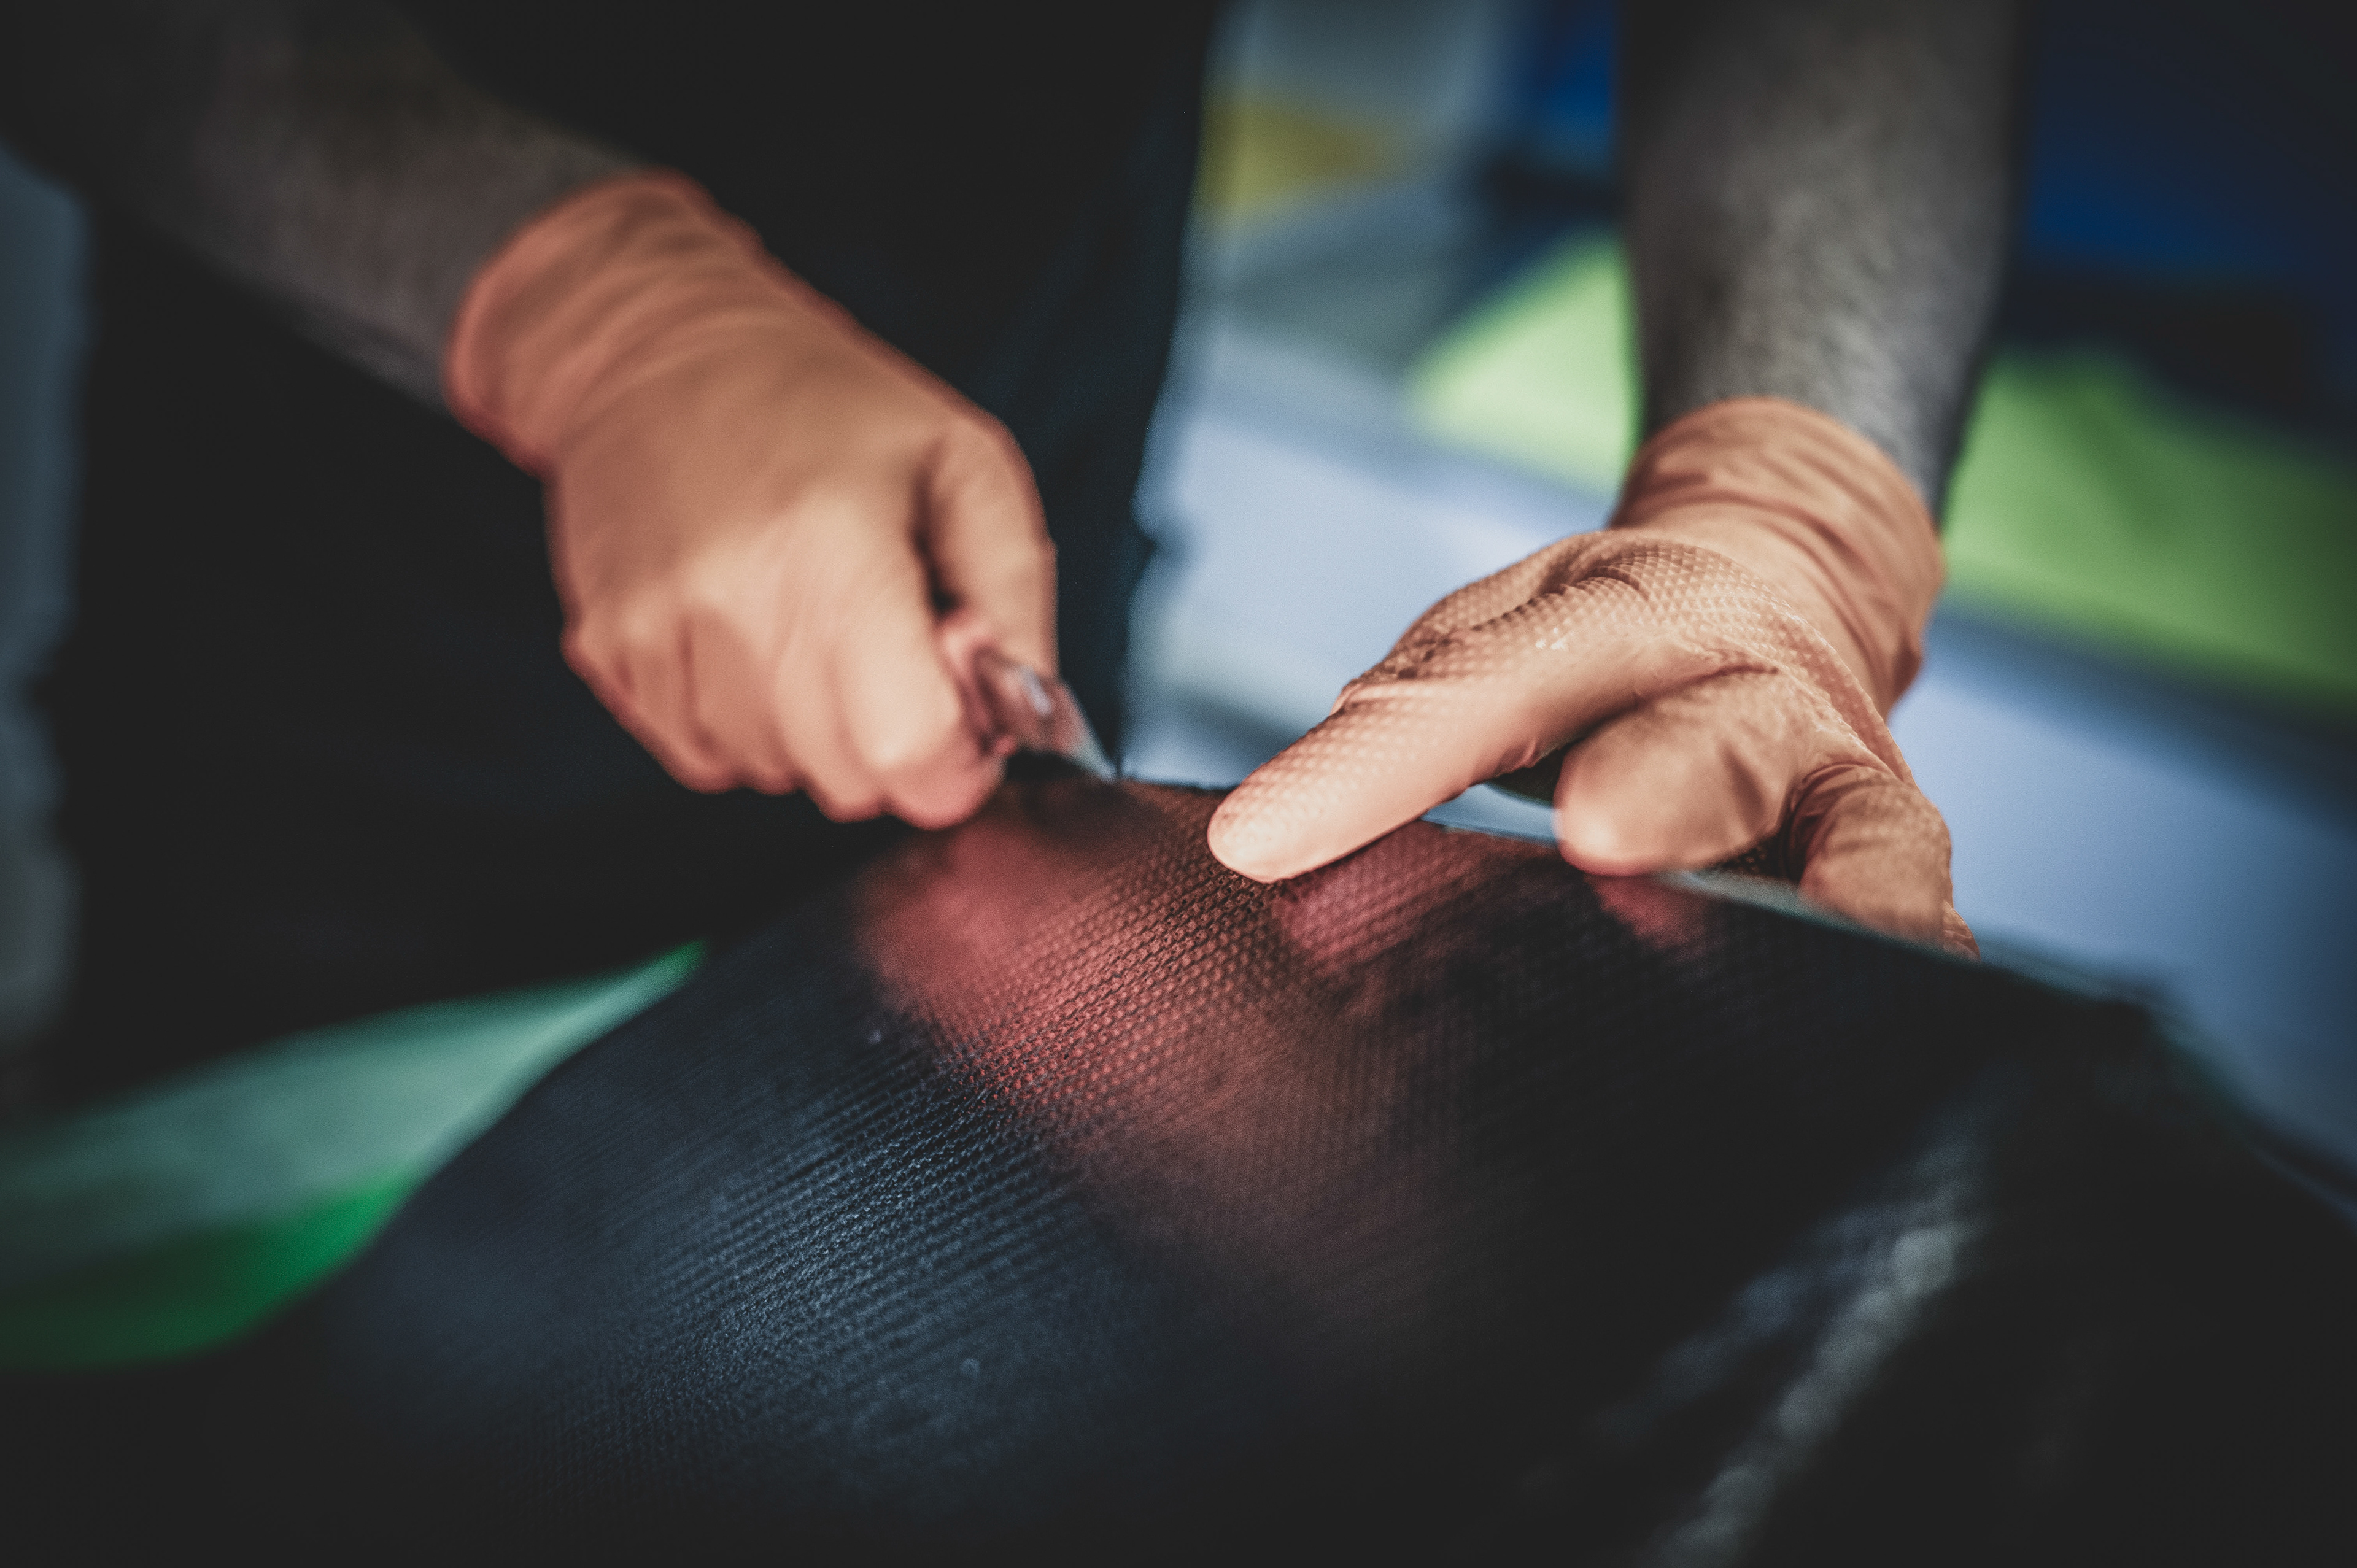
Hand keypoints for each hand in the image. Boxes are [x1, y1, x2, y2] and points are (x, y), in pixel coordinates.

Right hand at [445, 172, 1053, 828]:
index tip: (963, 717)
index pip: (910, 752)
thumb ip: (1014, 596)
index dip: (957, 759)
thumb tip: (1028, 713)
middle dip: (891, 737)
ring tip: (809, 617)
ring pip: (776, 773)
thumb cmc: (822, 402)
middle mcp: (734, 604)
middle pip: (848, 779)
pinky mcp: (607, 653)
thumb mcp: (965, 463)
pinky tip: (749, 630)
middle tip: (887, 640)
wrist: (654, 347)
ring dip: (813, 726)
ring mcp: (656, 636)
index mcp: (835, 551)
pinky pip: (705, 755)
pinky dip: (745, 718)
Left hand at [1207, 399, 1972, 953]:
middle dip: (1661, 785)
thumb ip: (1416, 709)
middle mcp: (1752, 689)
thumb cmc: (1615, 635)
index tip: (1260, 839)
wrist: (1785, 581)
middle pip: (1710, 738)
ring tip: (1799, 950)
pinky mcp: (1892, 850)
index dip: (1376, 763)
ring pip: (1859, 828)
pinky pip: (1917, 907)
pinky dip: (1908, 953)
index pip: (1487, 686)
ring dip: (1828, 892)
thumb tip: (1284, 831)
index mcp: (1633, 611)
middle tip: (1596, 832)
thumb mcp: (1505, 627)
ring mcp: (1841, 777)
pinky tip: (1900, 1015)